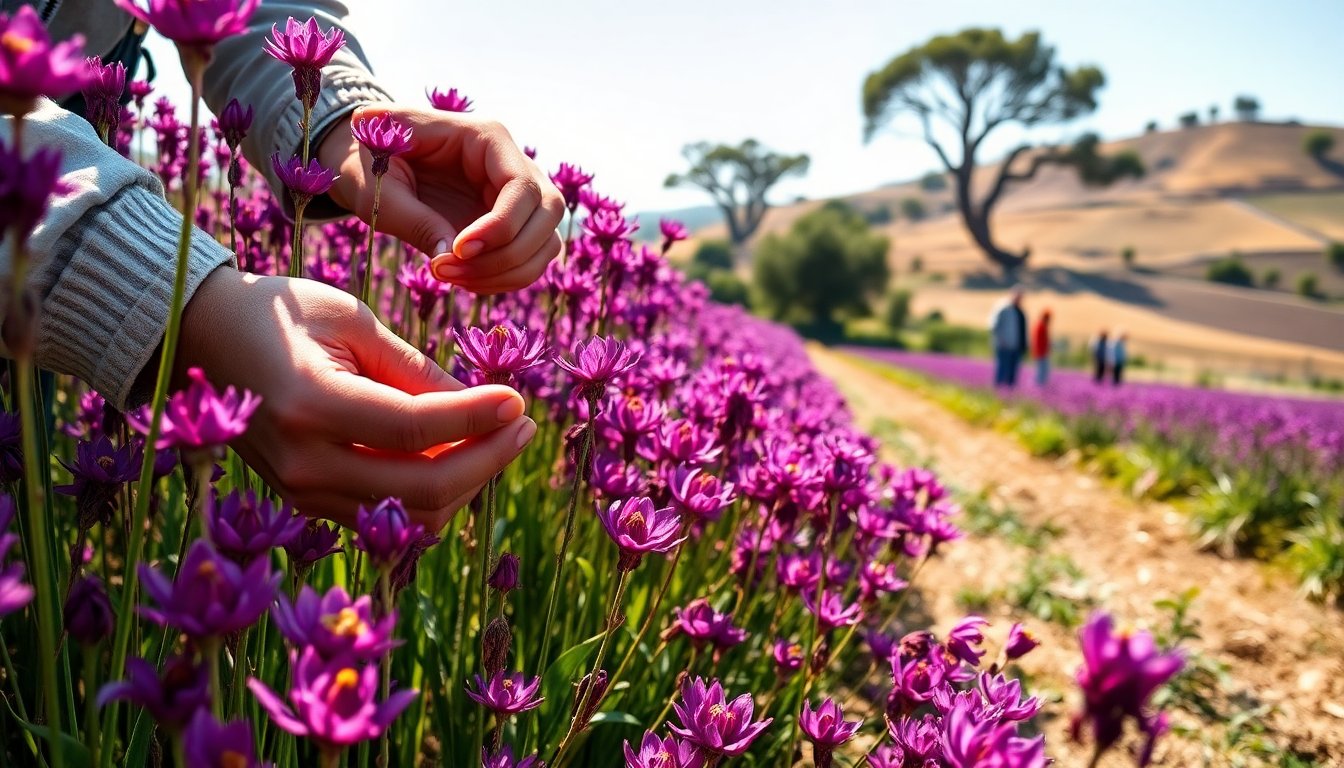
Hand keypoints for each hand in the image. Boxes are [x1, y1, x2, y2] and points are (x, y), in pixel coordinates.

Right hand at [175, 268, 536, 529]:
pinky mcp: (306, 502)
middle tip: (522, 424)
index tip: (519, 400)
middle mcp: (303, 462)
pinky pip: (387, 516)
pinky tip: (455, 454)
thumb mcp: (354, 321)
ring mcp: (302, 492)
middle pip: (425, 489)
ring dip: (467, 483)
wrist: (203, 338)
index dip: (479, 419)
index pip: (418, 431)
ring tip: (496, 437)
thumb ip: (417, 371)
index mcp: (310, 404)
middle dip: (488, 459)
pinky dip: (432, 493)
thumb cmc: (283, 313)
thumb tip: (488, 406)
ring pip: (413, 516)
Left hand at [320, 104, 565, 294]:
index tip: (458, 251)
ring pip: (546, 243)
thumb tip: (447, 254)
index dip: (499, 226)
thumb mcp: (377, 181)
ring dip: (507, 273)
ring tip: (451, 278)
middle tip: (448, 271)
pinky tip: (462, 280)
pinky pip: (530, 261)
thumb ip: (410, 213)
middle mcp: (516, 165)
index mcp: (487, 138)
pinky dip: (503, 280)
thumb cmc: (370, 161)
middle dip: (506, 255)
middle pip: (548, 215)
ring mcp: (521, 198)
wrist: (372, 165)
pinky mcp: (515, 227)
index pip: (522, 186)